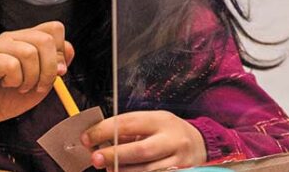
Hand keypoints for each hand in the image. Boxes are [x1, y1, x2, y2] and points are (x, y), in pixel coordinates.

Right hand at [0, 21, 74, 139]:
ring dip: (32, 77)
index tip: (58, 71)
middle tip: (41, 85)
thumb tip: (66, 54)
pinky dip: (15, 80)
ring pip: (29, 52)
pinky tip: (8, 85)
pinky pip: (11, 65)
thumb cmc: (11, 96)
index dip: (61, 50)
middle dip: (50, 68)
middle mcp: (13, 37)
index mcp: (28, 39)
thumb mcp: (43, 80)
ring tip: (22, 86)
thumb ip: (57, 65)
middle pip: (45, 39)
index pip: (54, 29)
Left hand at [82, 111, 206, 170]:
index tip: (87, 138)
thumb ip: (128, 130)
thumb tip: (97, 139)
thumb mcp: (153, 123)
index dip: (105, 130)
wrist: (201, 144)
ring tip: (110, 169)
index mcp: (162, 120)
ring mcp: (178, 160)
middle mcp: (172, 139)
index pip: (129, 122)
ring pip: (146, 171)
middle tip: (94, 158)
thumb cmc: (168, 132)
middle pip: (141, 150)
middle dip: (114, 155)